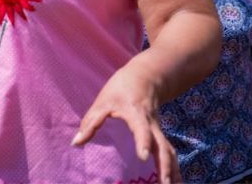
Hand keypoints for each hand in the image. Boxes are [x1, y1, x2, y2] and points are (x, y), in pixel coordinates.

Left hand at [74, 64, 178, 182]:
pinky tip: (176, 182)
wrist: (146, 77)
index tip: (143, 157)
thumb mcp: (103, 102)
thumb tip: (76, 143)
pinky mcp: (160, 135)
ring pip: (169, 152)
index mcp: (137, 114)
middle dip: (165, 166)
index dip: (143, 142)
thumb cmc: (121, 89)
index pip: (143, 129)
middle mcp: (152, 125)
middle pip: (162, 146)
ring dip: (173, 171)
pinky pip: (168, 153)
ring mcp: (158, 131)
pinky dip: (173, 167)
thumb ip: (91, 122)